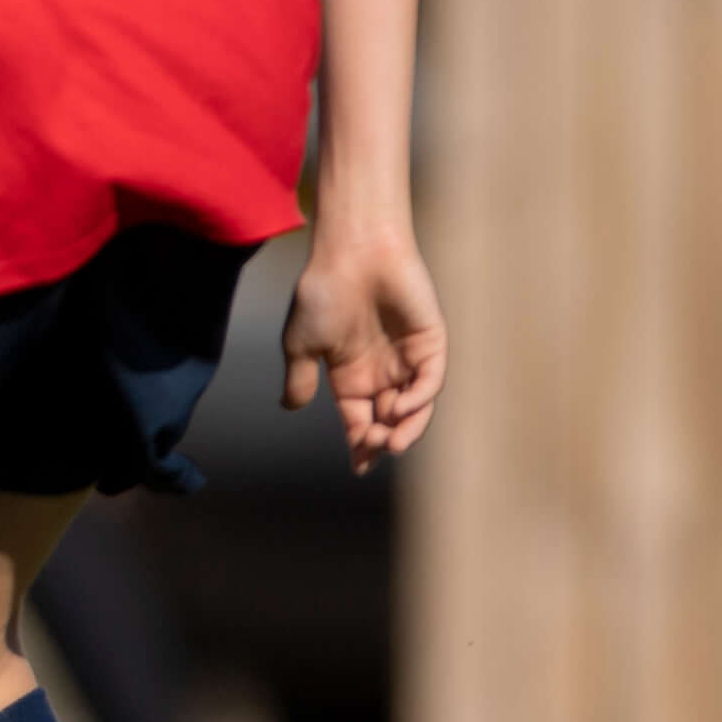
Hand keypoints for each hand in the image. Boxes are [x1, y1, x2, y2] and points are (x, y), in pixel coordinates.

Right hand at [280, 217, 445, 472]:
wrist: (351, 254)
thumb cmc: (322, 294)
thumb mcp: (300, 344)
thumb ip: (300, 379)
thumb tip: (290, 409)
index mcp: (350, 374)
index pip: (359, 419)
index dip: (360, 444)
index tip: (360, 466)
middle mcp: (381, 370)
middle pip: (388, 418)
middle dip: (382, 439)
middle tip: (374, 449)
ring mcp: (408, 357)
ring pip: (414, 406)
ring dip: (406, 428)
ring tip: (392, 442)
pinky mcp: (431, 342)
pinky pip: (430, 380)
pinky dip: (420, 399)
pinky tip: (401, 409)